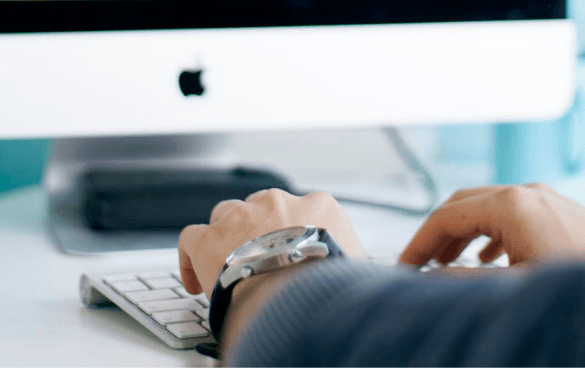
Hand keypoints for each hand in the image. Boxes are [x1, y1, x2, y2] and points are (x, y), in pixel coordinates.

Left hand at [178, 189, 364, 297]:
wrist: (301, 298)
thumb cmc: (333, 287)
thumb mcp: (358, 267)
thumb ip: (354, 260)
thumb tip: (366, 277)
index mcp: (319, 207)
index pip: (304, 209)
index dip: (291, 231)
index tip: (288, 251)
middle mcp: (278, 203)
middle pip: (261, 206)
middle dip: (257, 228)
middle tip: (257, 258)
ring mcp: (241, 216)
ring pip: (225, 215)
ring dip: (225, 237)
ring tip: (226, 265)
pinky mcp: (209, 237)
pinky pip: (190, 237)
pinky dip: (190, 257)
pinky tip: (195, 279)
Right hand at [399, 183, 584, 267]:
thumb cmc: (575, 285)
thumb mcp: (511, 288)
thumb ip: (463, 281)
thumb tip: (429, 280)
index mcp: (511, 205)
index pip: (445, 216)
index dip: (419, 243)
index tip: (406, 265)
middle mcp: (527, 194)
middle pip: (462, 205)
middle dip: (436, 234)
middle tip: (419, 263)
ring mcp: (544, 200)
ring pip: (485, 207)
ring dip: (461, 233)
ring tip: (446, 261)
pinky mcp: (557, 213)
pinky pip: (509, 215)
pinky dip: (487, 233)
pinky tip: (486, 256)